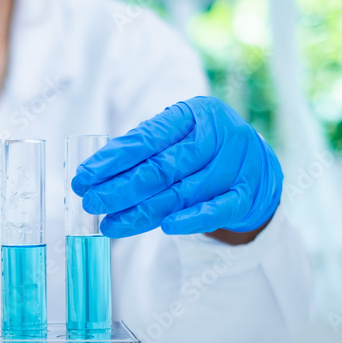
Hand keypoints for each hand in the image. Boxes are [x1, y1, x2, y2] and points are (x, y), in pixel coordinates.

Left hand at [72, 96, 282, 237]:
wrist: (257, 168)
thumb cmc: (203, 149)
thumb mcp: (177, 137)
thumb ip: (143, 150)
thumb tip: (94, 172)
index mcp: (194, 114)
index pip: (147, 139)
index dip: (113, 160)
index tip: (83, 177)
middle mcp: (218, 135)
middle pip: (162, 168)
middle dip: (121, 188)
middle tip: (91, 203)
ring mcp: (236, 165)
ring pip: (182, 192)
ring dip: (143, 212)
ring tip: (110, 225)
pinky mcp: (246, 194)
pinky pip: (216, 210)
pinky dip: (192, 220)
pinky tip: (166, 228)